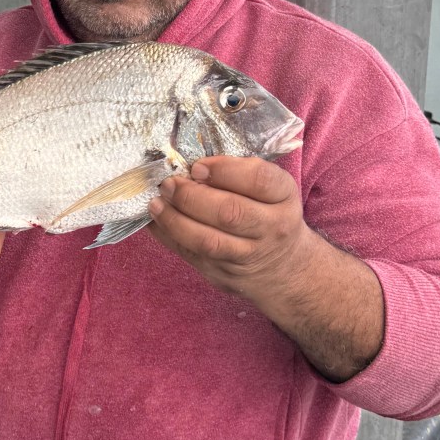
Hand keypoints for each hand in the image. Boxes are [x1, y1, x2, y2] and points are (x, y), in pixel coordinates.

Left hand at [149, 156, 383, 380]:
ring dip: (175, 220)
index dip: (225, 170)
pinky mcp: (224, 274)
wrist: (284, 269)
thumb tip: (189, 165)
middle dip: (191, 196)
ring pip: (208, 241)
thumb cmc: (269, 215)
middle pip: (230, 212)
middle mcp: (271, 228)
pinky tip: (155, 221)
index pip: (259, 180)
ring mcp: (248, 256)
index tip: (198, 166)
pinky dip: (168, 236)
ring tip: (156, 203)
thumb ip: (239, 175)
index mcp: (283, 197)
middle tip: (169, 184)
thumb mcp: (271, 190)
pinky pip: (191, 255)